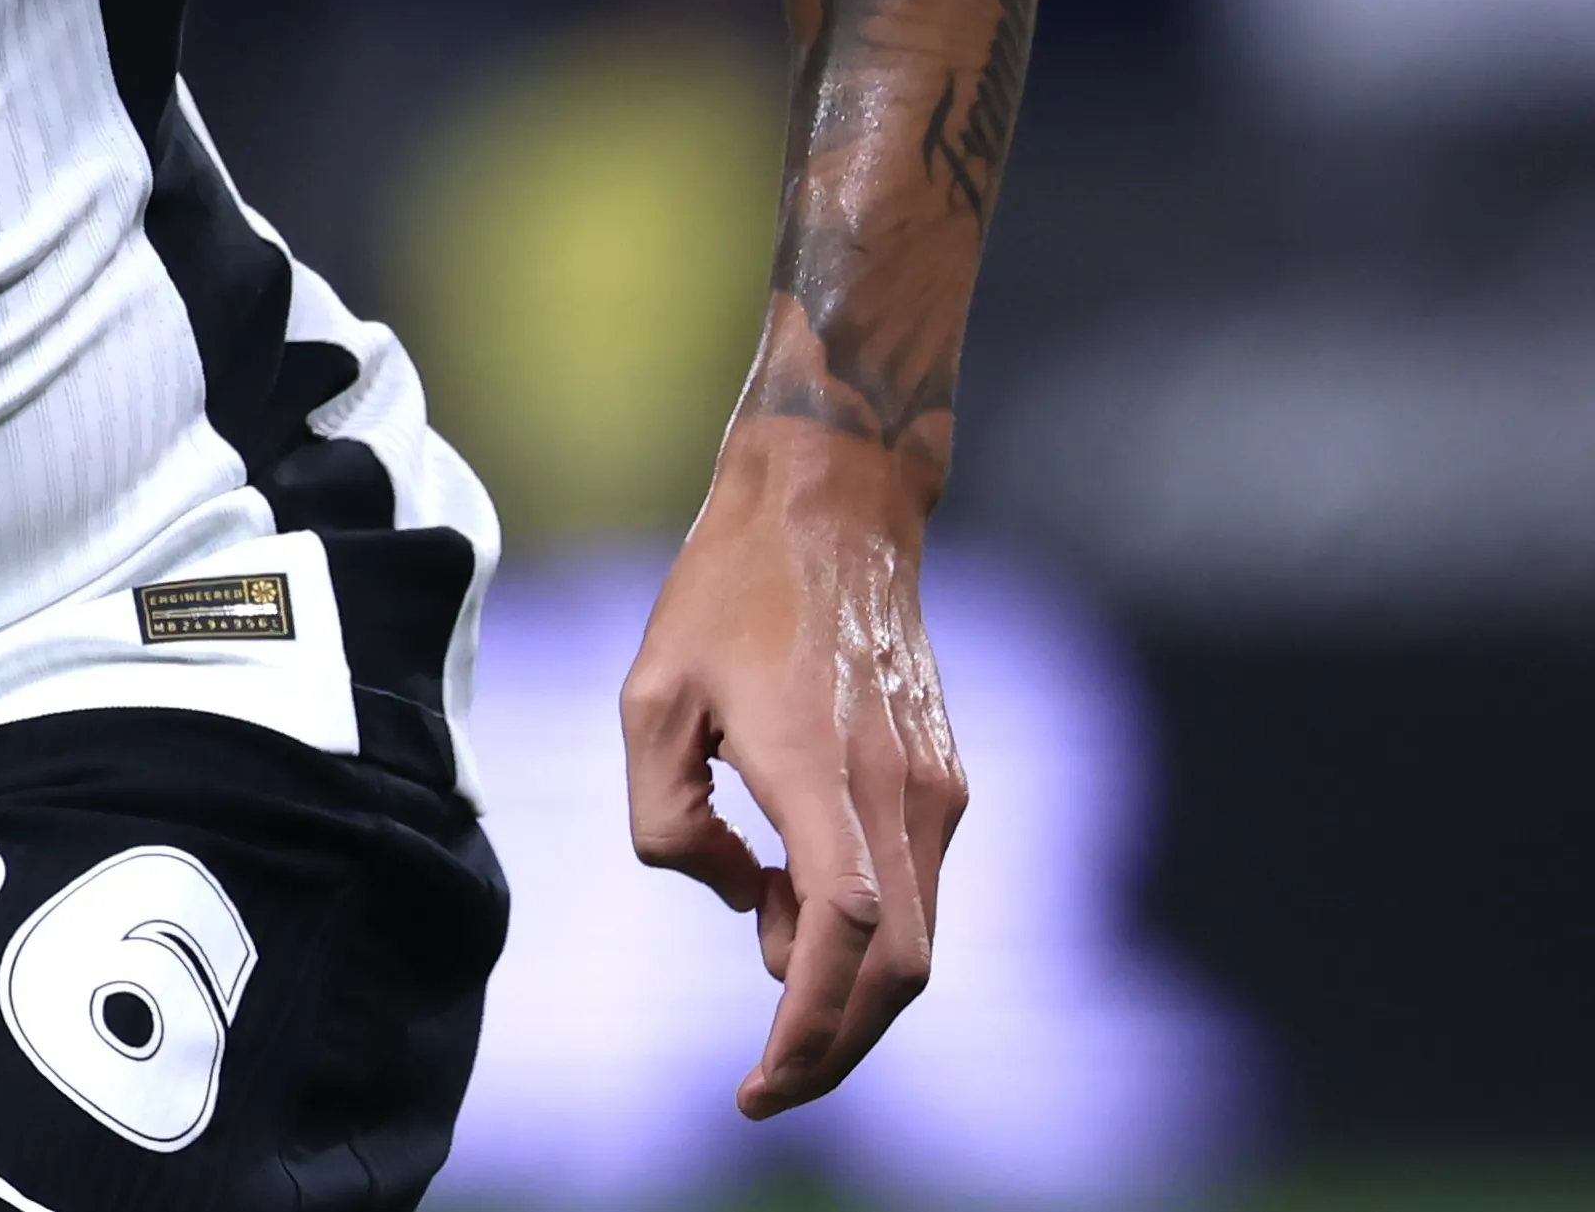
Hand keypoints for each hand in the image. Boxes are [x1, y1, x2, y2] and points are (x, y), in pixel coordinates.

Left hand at [616, 419, 965, 1116]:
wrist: (833, 507)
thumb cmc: (724, 592)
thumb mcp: (649, 697)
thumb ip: (670, 822)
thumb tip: (742, 902)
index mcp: (819, 764)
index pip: (844, 931)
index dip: (810, 1026)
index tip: (759, 1087)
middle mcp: (899, 786)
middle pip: (899, 970)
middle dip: (837, 1048)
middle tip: (767, 1086)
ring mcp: (936, 785)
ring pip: (917, 940)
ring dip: (847, 989)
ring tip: (759, 936)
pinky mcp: (945, 779)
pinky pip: (914, 889)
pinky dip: (864, 931)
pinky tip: (791, 896)